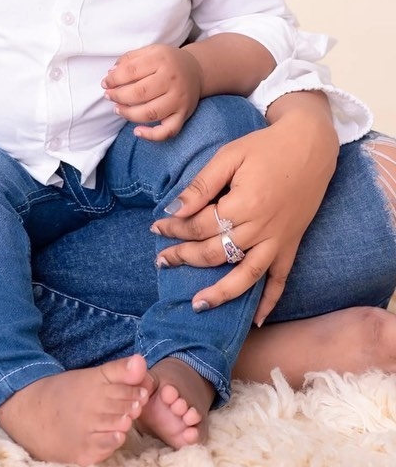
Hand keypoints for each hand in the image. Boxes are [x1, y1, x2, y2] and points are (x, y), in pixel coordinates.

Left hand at [102, 44, 202, 139]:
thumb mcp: (150, 51)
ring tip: (118, 109)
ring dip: (129, 114)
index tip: (105, 83)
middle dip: (118, 96)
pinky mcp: (183, 115)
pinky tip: (137, 131)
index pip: (131, 71)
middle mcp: (172, 80)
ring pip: (150, 113)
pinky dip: (152, 135)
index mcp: (161, 60)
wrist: (196, 70)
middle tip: (109, 96)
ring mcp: (178, 99)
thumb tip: (111, 73)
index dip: (114, 79)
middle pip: (139, 93)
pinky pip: (168, 131)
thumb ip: (130, 59)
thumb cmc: (167, 61)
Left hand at [151, 103, 337, 320]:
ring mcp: (278, 241)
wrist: (310, 146)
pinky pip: (281, 280)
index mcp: (243, 204)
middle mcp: (261, 229)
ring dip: (220, 293)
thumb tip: (174, 209)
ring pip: (246, 277)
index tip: (156, 228)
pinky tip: (255, 320)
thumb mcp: (229, 156)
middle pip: (215, 252)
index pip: (199, 225)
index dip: (174, 228)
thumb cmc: (265, 147)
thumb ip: (202, 185)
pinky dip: (270, 302)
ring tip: (197, 305)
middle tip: (161, 261)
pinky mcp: (292, 246)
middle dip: (184, 257)